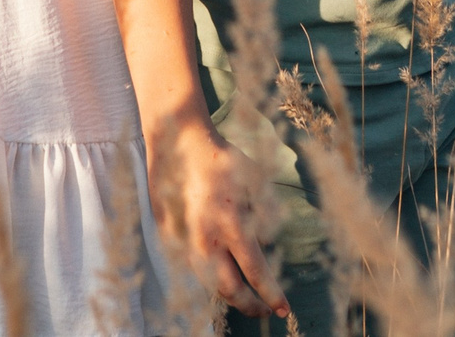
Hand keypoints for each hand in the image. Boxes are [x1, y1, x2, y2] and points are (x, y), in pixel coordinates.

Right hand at [145, 117, 287, 319]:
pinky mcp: (171, 237)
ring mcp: (186, 239)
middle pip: (230, 290)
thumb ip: (267, 213)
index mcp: (232, 224)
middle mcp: (208, 238)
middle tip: (266, 311)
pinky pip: (194, 266)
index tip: (284, 309)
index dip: (271, 295)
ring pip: (209, 283)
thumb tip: (266, 243)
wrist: (181, 142)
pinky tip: (223, 274)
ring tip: (247, 297)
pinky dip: (211, 277)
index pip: (255, 272)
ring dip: (230, 294)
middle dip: (250, 306)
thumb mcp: (256, 180)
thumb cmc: (223, 159)